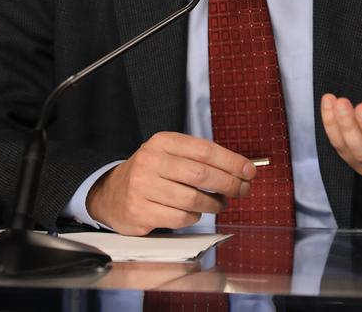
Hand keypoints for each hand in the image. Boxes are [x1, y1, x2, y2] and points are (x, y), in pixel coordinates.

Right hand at [87, 132, 254, 235]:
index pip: (205, 150)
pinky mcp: (140, 212)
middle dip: (229, 184)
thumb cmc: (152, 173)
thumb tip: (242, 169)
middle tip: (243, 190)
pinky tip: (195, 211)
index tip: (249, 171)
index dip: (231, 161)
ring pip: (193, 199)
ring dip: (214, 204)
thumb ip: (201, 158)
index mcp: (162, 142)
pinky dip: (194, 216)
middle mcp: (150, 162)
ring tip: (220, 203)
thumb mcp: (170, 154)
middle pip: (201, 175)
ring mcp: (143, 188)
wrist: (112, 193)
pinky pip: (180, 218)